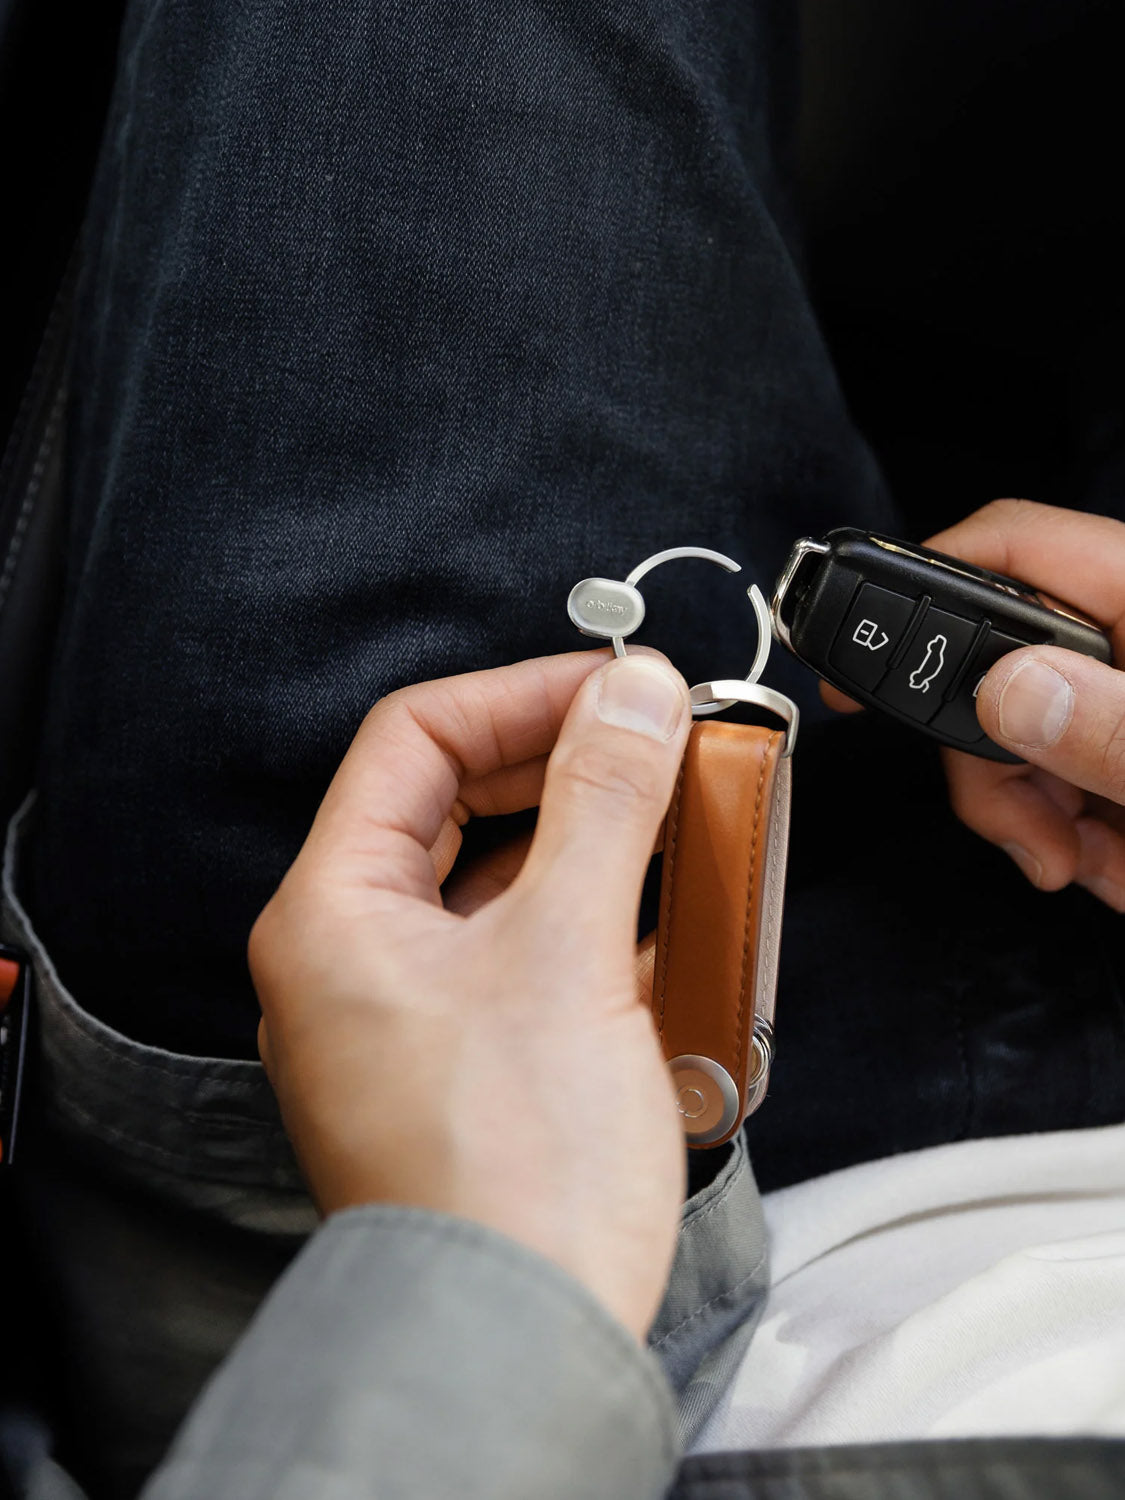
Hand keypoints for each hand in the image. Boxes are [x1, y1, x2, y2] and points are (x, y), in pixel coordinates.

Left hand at [249, 649, 692, 1339]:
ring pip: (503, 879)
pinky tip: (668, 914)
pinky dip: (598, 921)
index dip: (522, 696)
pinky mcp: (471, 1059)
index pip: (415, 741)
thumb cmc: (513, 1175)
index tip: (619, 688)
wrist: (527, 1341)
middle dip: (568, 766)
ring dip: (593, 842)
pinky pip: (530, 951)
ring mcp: (412, 1012)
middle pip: (460, 805)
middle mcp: (355, 955)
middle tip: (661, 740)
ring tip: (678, 815)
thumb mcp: (568, 953)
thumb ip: (603, 804)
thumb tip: (633, 696)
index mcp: (334, 912)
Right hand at [926, 500, 1124, 909]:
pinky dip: (1087, 832)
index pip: (1012, 548)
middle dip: (999, 761)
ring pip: (1034, 733)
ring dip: (1049, 816)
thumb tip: (1009, 689)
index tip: (863, 669)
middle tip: (1033, 836)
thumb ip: (1118, 731)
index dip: (919, 591)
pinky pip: (1080, 777)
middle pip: (1005, 662)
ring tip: (1108, 869)